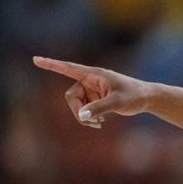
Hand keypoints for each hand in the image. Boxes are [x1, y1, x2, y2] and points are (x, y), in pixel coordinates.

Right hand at [32, 56, 151, 128]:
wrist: (147, 99)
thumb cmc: (135, 96)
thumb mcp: (118, 103)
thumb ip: (100, 108)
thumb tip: (83, 116)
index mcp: (94, 74)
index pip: (68, 68)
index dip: (51, 65)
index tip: (35, 59)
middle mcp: (90, 81)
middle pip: (71, 97)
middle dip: (77, 111)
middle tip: (91, 122)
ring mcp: (91, 90)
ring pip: (76, 105)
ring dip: (84, 117)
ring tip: (99, 123)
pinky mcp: (95, 99)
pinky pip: (83, 110)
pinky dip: (89, 118)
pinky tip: (101, 122)